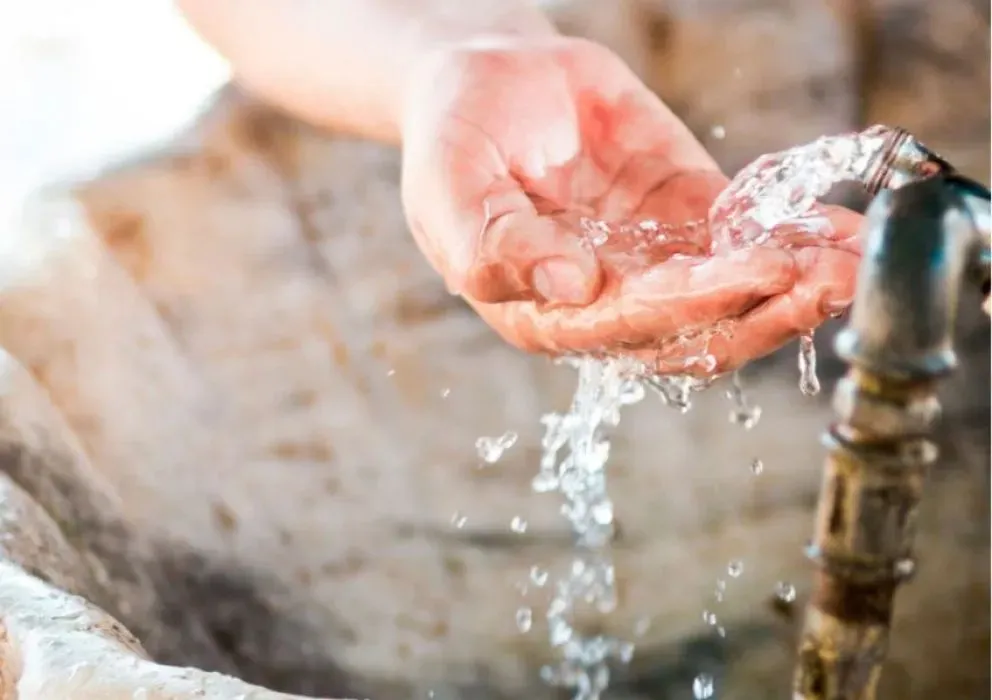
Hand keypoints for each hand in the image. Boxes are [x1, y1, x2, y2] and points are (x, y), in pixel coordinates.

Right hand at [400, 36, 860, 374]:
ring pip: (732, 295)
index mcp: (545, 314)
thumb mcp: (447, 190)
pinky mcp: (684, 217)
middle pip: (697, 330)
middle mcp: (605, 302)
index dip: (697, 306)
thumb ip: (492, 247)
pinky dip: (791, 236)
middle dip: (766, 312)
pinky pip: (743, 236)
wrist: (485, 78)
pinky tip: (835, 228)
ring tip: (851, 260)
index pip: (630, 329)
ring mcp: (650, 261)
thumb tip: (570, 287)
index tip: (758, 274)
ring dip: (793, 285)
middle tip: (830, 283)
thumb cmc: (453, 138)